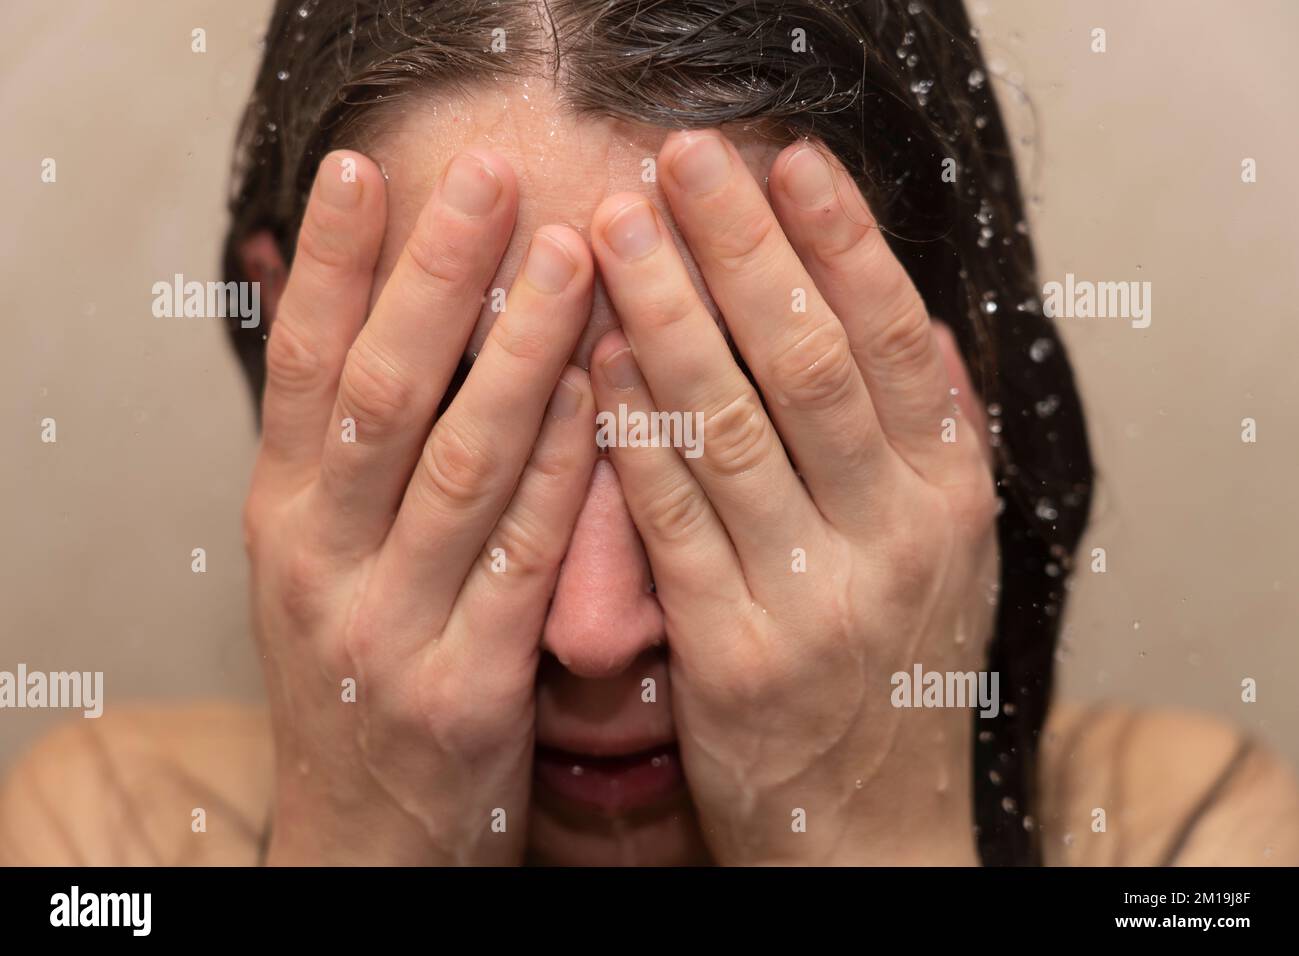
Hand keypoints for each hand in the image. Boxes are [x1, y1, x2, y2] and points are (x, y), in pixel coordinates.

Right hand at [243, 149, 595, 863]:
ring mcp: (388, 627)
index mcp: (280, 520)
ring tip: (571, 257)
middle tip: (488, 179)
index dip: (333, 267)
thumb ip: (334, 452)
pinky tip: (597, 395)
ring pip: (460, 465)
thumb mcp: (313, 563)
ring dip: (518, 353)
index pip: (297, 370)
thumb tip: (341, 313)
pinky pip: (524, 558)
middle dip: (433, 281)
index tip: (367, 170)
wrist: (363, 840)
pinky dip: (562, 470)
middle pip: (378, 396)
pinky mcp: (465, 686)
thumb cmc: (353, 678)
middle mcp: (318, 563)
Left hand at [587, 130, 998, 864]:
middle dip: (739, 249)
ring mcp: (815, 599)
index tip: (786, 159)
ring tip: (613, 232)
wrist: (873, 832)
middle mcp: (897, 538)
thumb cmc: (899, 677)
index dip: (841, 241)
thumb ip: (935, 442)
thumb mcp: (950, 557)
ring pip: (728, 426)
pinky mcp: (734, 656)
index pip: (897, 340)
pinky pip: (669, 520)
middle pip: (806, 363)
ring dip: (664, 316)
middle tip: (679, 159)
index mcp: (953, 499)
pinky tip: (590, 362)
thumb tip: (918, 321)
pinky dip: (627, 432)